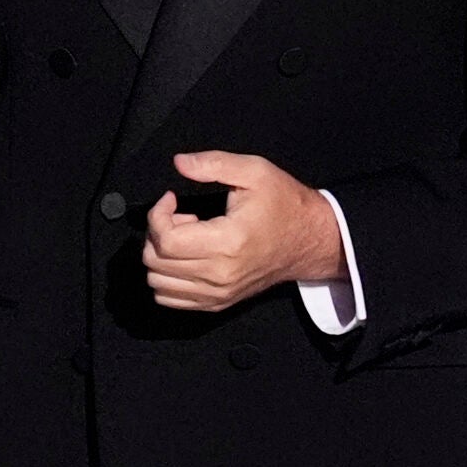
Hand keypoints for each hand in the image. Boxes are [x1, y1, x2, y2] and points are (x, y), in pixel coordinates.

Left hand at [141, 150, 344, 311]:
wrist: (310, 240)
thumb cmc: (284, 205)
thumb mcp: (254, 171)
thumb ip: (213, 163)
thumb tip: (180, 163)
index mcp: (227, 243)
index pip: (165, 240)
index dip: (157, 214)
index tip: (171, 199)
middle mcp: (220, 274)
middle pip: (156, 262)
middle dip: (157, 232)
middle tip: (180, 216)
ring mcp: (219, 293)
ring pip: (158, 283)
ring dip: (161, 256)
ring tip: (185, 237)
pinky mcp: (218, 302)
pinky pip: (171, 298)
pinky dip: (167, 277)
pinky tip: (186, 256)